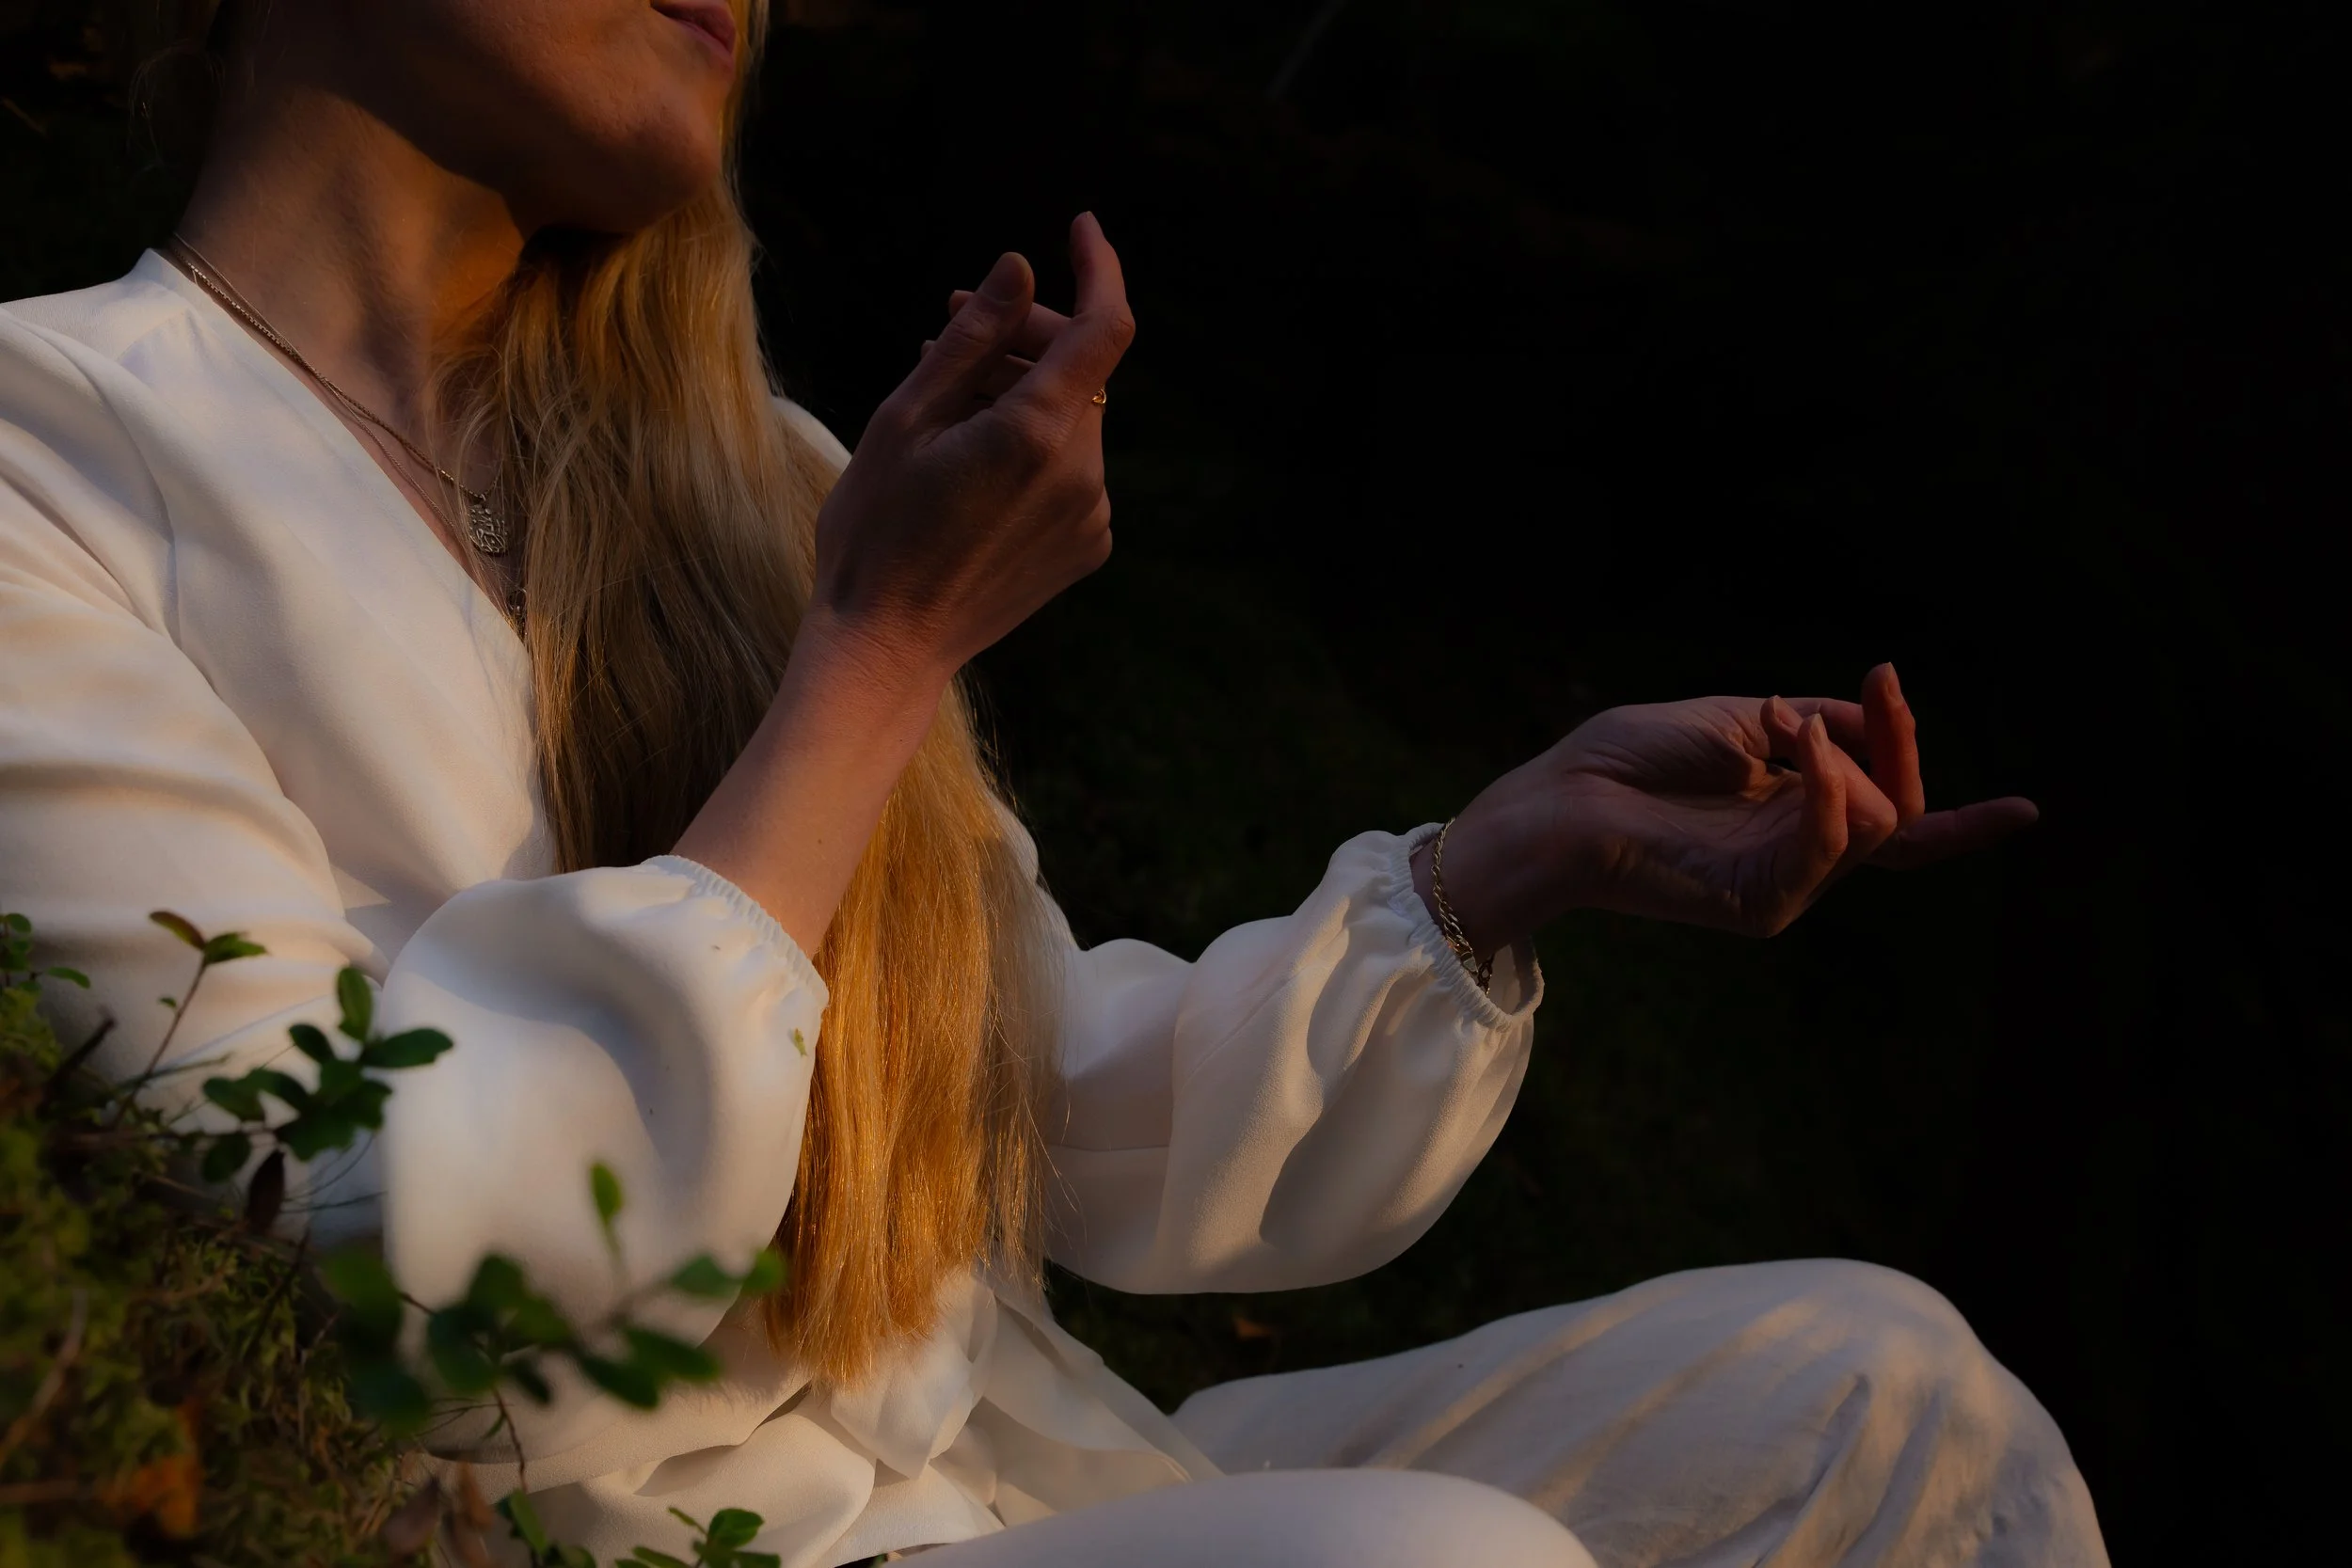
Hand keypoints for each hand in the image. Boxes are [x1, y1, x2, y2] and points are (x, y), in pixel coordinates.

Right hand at [810, 212, 1133, 691]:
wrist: (886, 648)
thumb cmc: (876, 531)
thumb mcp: (906, 419)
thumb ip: (973, 340)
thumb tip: (1020, 270)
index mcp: (1037, 434)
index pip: (1105, 326)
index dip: (1101, 267)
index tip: (1080, 228)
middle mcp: (1082, 475)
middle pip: (1081, 372)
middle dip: (1028, 335)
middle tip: (951, 322)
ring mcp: (1091, 517)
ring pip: (1074, 421)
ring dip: (1024, 392)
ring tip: (947, 395)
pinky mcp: (1087, 548)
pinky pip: (1071, 470)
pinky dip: (1034, 445)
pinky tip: (972, 456)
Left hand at [1422, 664, 2038, 947]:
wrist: (1562, 800)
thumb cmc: (1629, 757)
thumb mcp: (1742, 718)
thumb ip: (1820, 724)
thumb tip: (1881, 713)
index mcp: (1795, 811)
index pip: (1897, 824)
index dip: (1963, 823)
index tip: (2030, 811)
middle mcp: (1798, 854)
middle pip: (1900, 808)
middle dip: (1899, 740)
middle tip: (1877, 684)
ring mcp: (1784, 883)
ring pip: (1879, 823)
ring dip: (1848, 758)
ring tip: (1784, 725)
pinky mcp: (1761, 903)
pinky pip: (1833, 847)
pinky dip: (1832, 790)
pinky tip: (1802, 747)